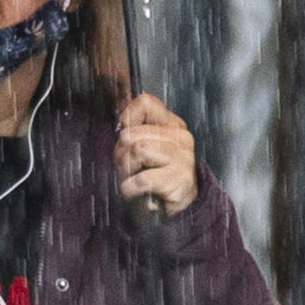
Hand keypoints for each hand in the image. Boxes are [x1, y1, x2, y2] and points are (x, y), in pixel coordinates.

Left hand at [116, 94, 199, 215]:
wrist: (176, 201)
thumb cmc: (155, 172)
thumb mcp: (142, 144)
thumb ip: (133, 126)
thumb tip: (122, 111)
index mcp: (172, 124)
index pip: (145, 103)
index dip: (127, 118)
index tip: (124, 135)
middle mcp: (181, 138)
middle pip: (134, 132)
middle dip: (121, 152)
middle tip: (127, 165)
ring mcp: (183, 158)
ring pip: (138, 151)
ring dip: (126, 169)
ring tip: (132, 177)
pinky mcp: (180, 180)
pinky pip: (143, 179)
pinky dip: (130, 187)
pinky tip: (133, 189)